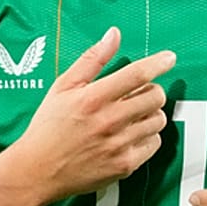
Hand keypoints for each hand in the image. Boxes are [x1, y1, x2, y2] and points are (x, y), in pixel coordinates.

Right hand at [10, 27, 175, 203]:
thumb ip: (92, 59)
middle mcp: (108, 121)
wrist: (37, 171)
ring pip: (158, 120)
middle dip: (152, 90)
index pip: (136, 74)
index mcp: (92, 98)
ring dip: (150, 113)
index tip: (169, 58)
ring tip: (132, 115)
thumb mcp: (63, 87)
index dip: (158, 63)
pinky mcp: (124, 165)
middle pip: (155, 96)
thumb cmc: (48, 127)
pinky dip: (147, 136)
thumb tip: (114, 34)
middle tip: (138, 93)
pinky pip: (154, 144)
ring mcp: (118, 145)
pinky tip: (131, 134)